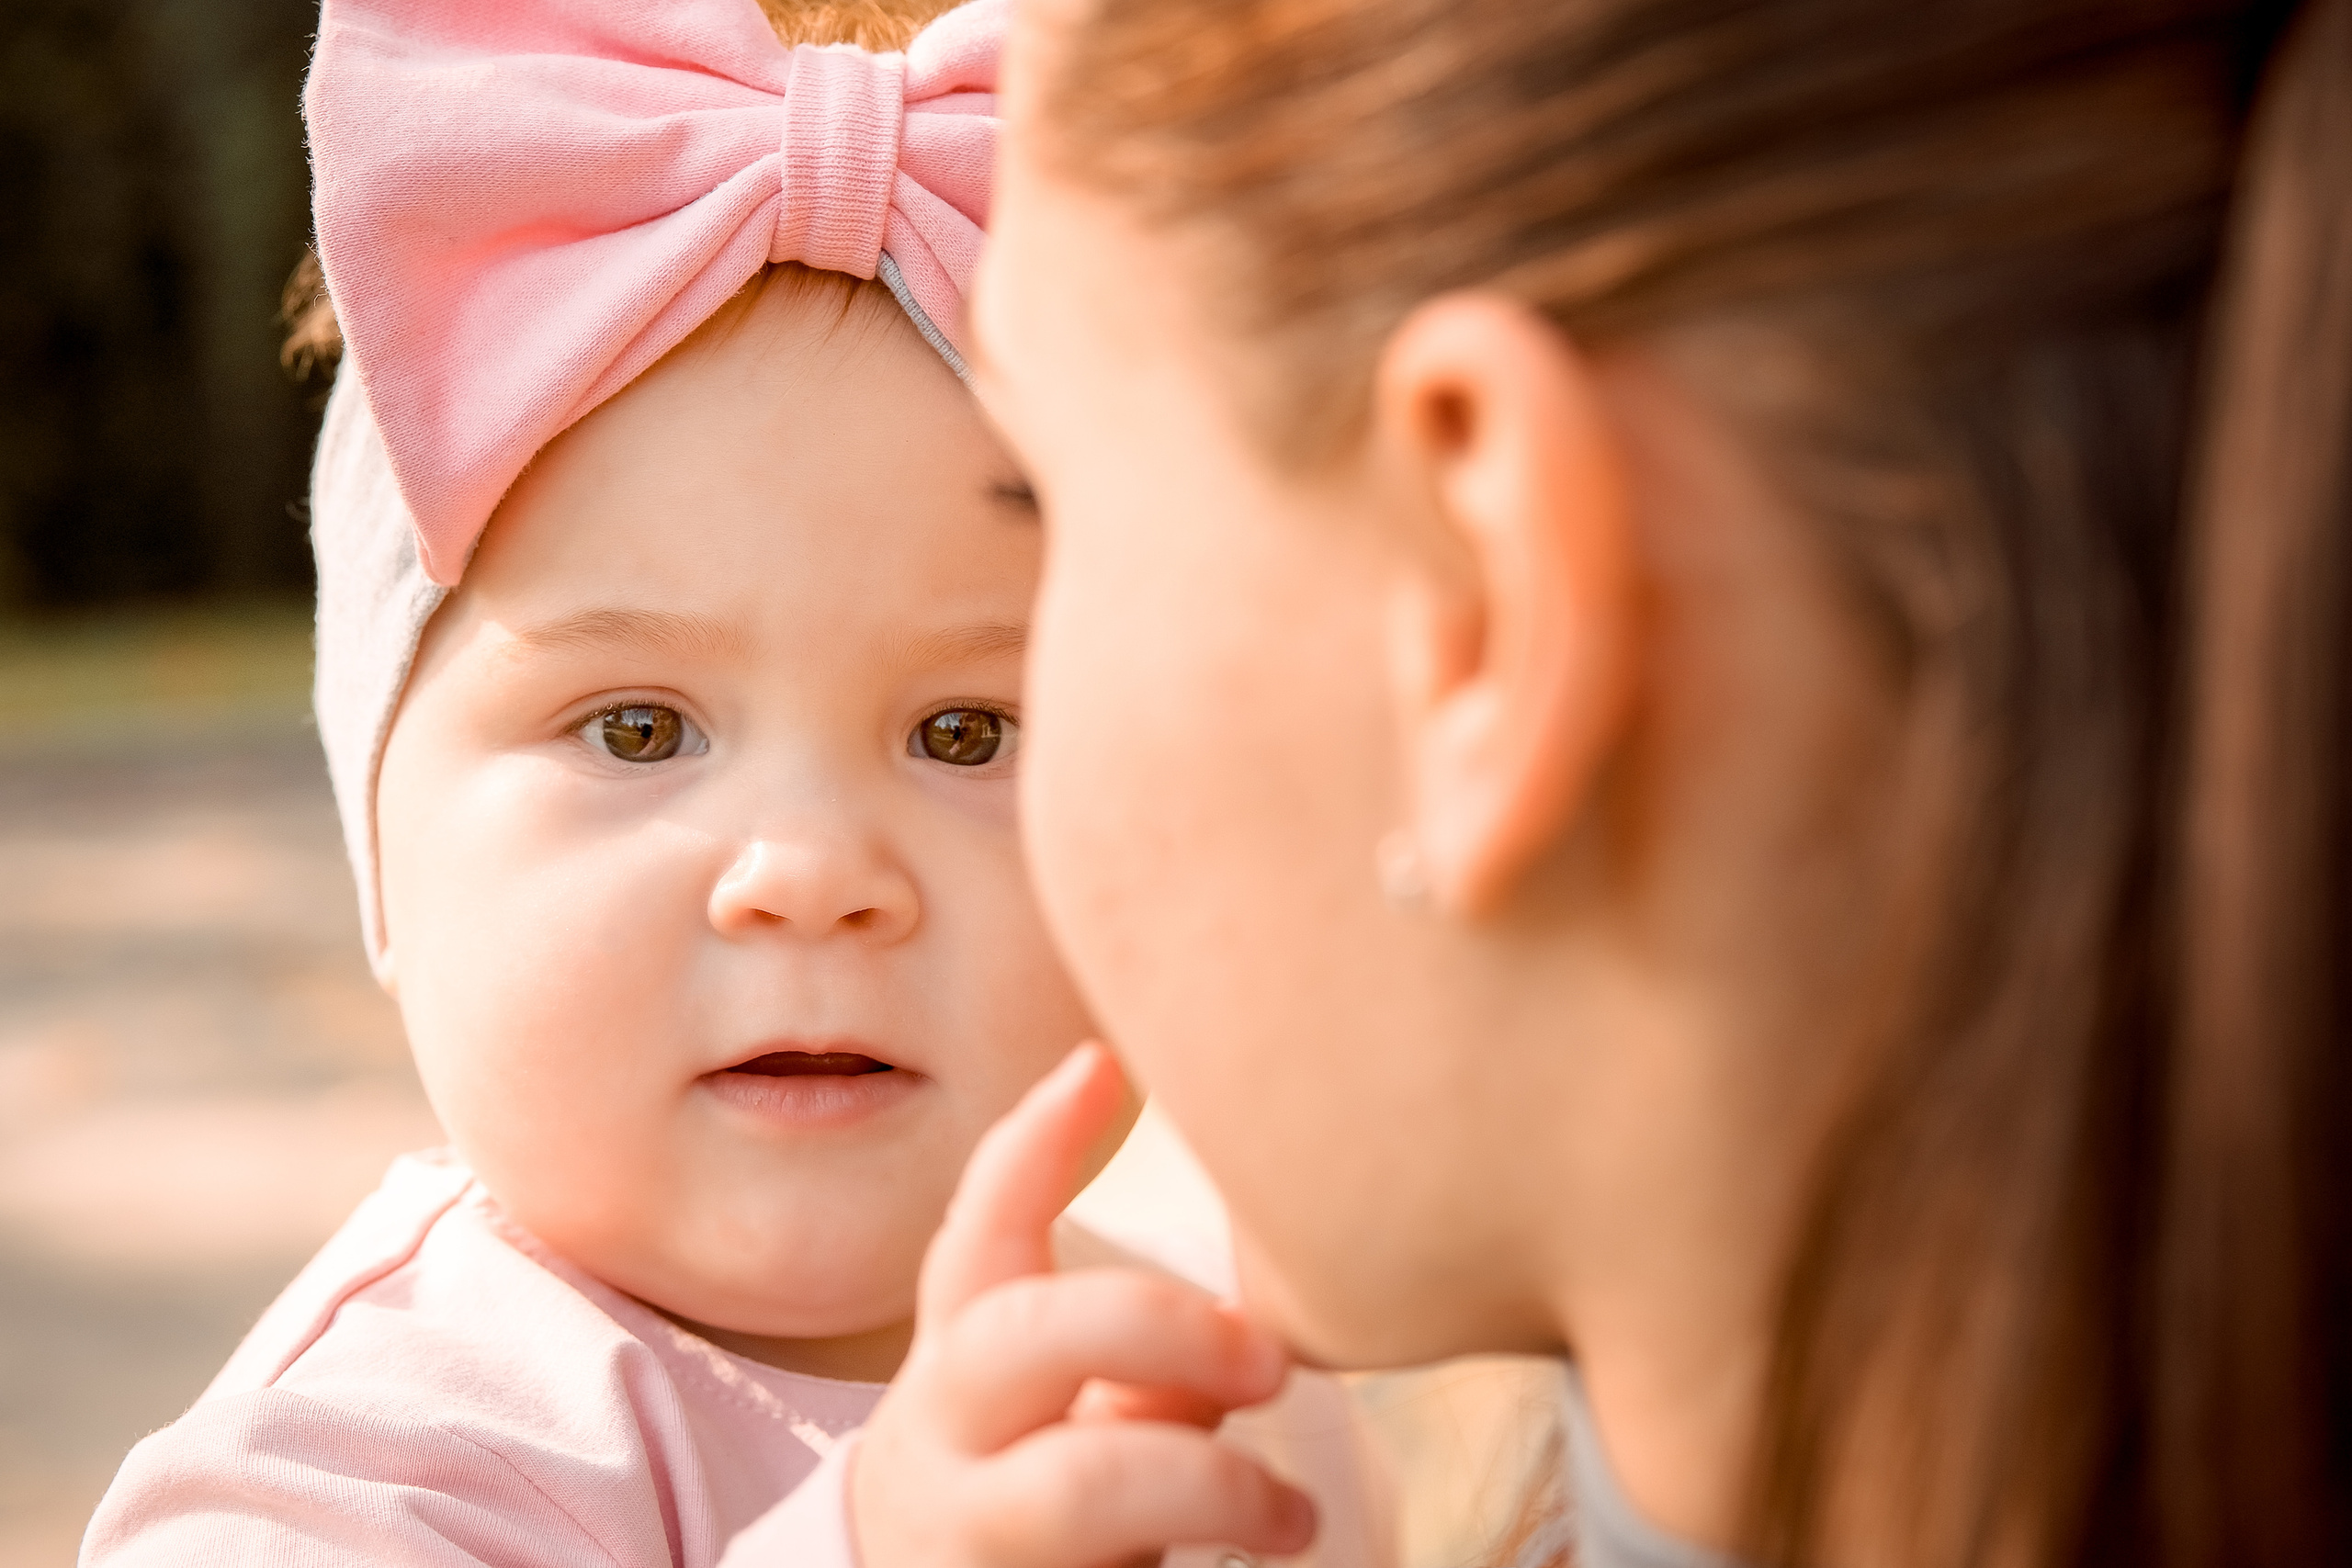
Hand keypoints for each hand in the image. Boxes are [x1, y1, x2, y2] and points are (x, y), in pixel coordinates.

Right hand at [851, 1043, 1317, 1567]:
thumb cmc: (1024, 1487)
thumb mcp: (1064, 1411)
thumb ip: (1145, 1357)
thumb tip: (1256, 1325)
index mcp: (963, 1358)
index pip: (978, 1236)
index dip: (1031, 1146)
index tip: (1099, 1061)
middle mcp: (948, 1432)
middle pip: (1023, 1335)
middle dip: (1158, 1323)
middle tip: (1271, 1358)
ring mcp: (969, 1531)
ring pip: (1076, 1486)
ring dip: (1211, 1483)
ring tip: (1291, 1513)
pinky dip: (1201, 1559)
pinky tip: (1271, 1553)